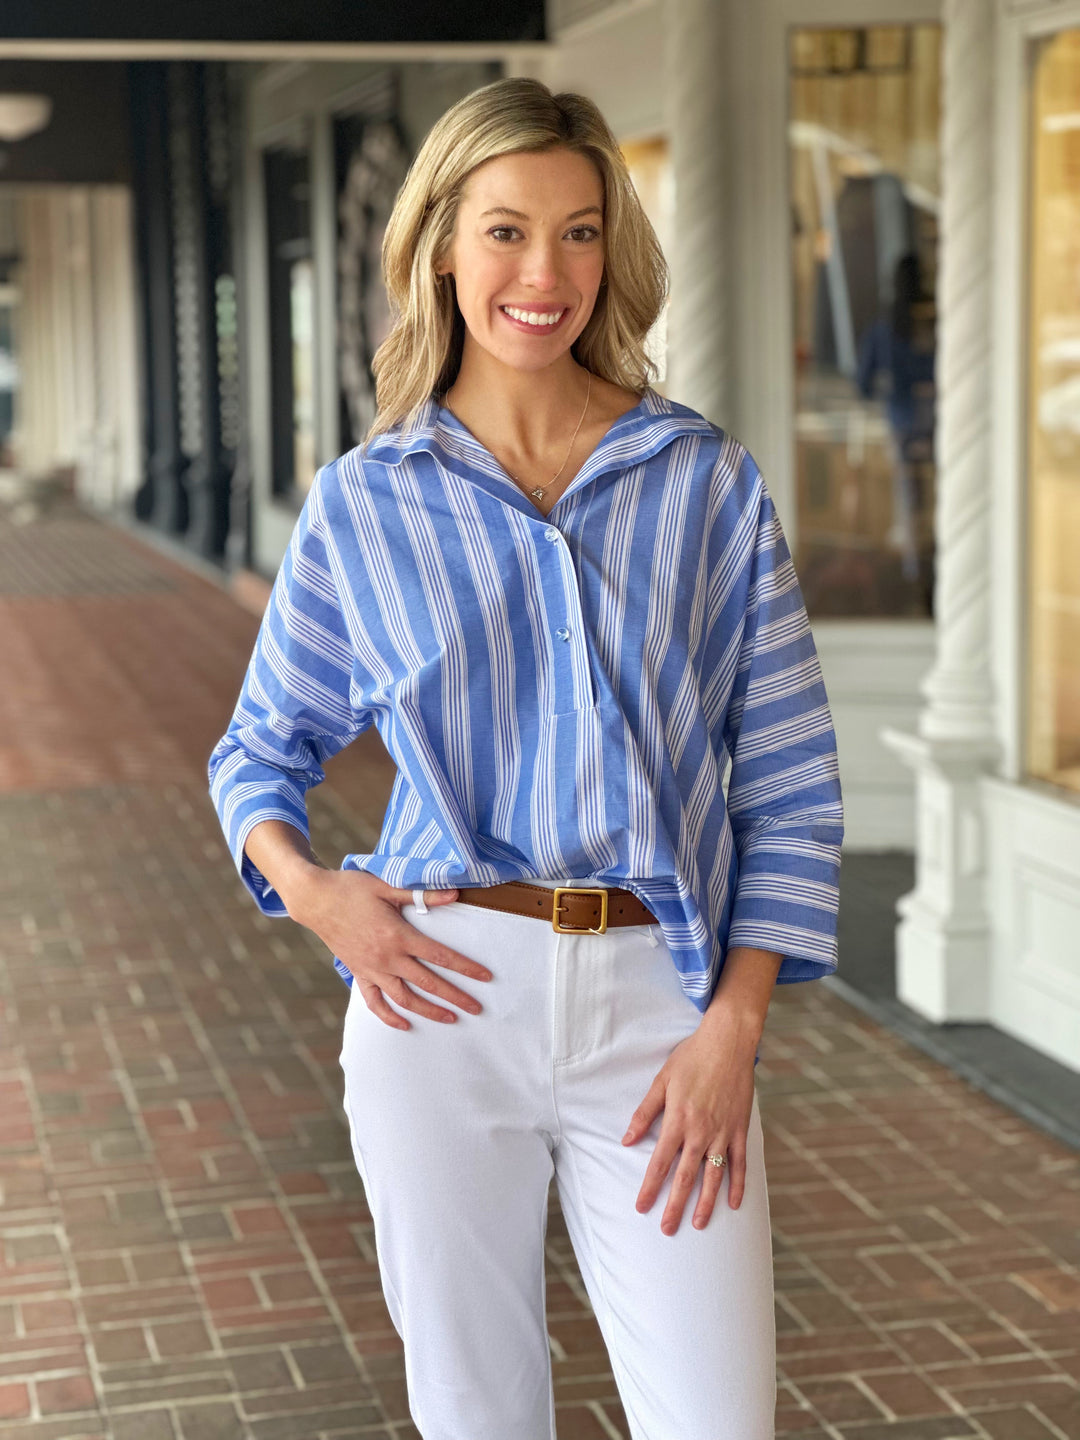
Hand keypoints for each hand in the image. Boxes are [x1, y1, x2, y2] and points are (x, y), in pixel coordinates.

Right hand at [296, 870, 491, 1030]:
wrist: (315, 900)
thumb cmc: (352, 888)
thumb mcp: (387, 886)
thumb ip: (422, 894)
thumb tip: (455, 894)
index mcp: (398, 935)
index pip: (440, 956)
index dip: (465, 968)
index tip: (485, 978)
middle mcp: (387, 958)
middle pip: (428, 983)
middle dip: (455, 997)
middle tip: (477, 1009)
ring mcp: (372, 969)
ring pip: (404, 998)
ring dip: (428, 1011)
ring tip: (450, 1019)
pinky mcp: (358, 974)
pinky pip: (374, 1002)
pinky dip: (389, 1016)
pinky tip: (405, 1024)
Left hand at [620, 1015, 757, 1232]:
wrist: (728, 1042)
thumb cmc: (691, 1058)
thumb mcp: (662, 1081)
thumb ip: (644, 1113)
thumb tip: (626, 1140)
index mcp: (678, 1121)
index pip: (659, 1163)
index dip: (649, 1188)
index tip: (642, 1208)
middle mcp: (701, 1132)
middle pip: (685, 1177)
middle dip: (674, 1206)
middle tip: (666, 1230)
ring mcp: (723, 1133)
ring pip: (713, 1176)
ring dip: (706, 1203)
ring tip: (698, 1225)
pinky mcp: (740, 1130)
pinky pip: (740, 1163)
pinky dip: (737, 1185)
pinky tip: (733, 1204)